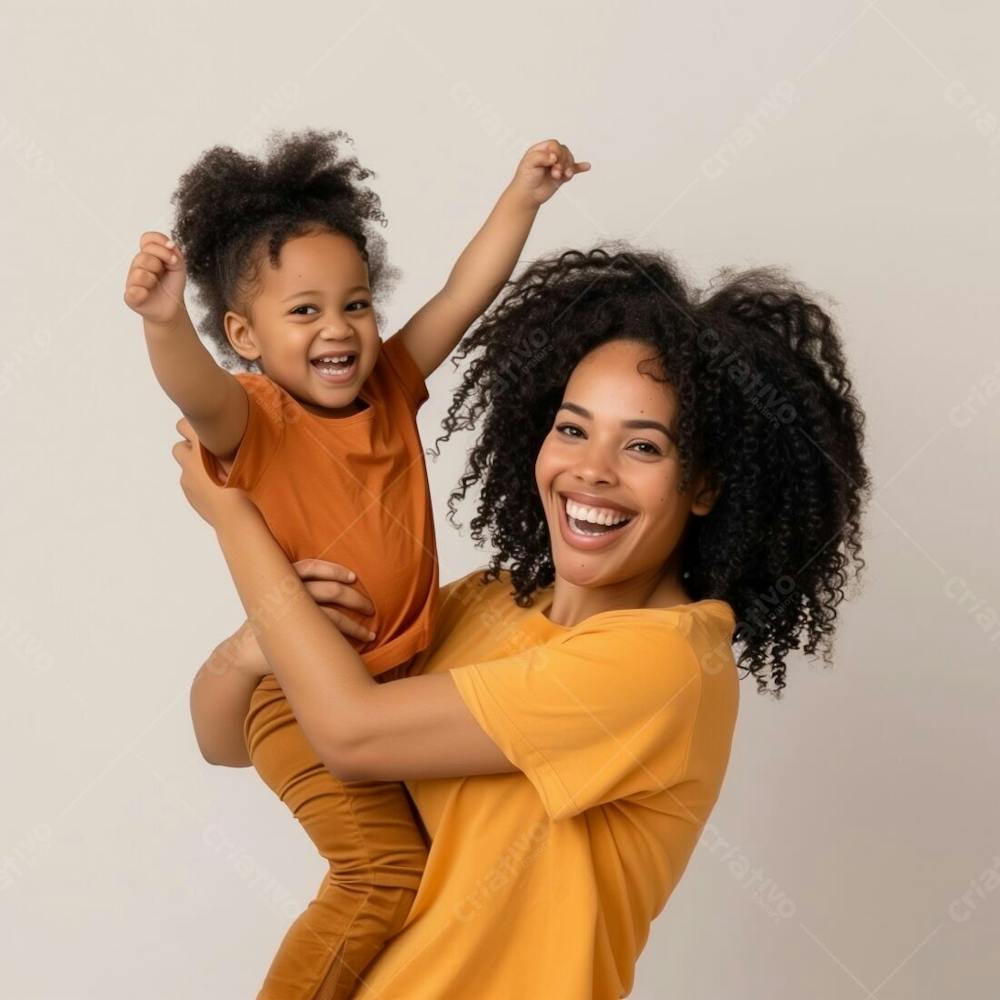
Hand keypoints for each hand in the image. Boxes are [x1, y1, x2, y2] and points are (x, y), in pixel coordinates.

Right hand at [124, 230, 187, 324]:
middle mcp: (136, 265)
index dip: (160, 243)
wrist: (173, 306)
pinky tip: (147, 294)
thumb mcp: (178, 266)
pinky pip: (134, 291)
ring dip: (153, 279)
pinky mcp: (130, 296)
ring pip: (140, 273)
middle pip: (144, 256)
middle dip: (160, 264)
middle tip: (163, 274)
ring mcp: (132, 280)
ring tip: (156, 285)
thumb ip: (175, 253)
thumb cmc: (172, 284)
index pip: (147, 239)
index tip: (172, 254)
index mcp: (147, 254)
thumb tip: (170, 245)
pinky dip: (143, 292)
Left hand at [171, 416, 251, 526]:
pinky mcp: (189, 493)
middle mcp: (189, 461)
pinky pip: (189, 479)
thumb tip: (234, 425)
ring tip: (214, 467)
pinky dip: (198, 477)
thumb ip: (234, 440)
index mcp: (202, 447)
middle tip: (212, 449)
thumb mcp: (244, 457)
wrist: (238, 521)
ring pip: (184, 463)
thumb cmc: (245, 488)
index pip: (184, 424)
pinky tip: (216, 484)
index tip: (209, 427)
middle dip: (191, 445)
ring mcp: (187, 479)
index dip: (195, 423)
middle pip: (180, 444)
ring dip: (194, 461)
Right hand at [222, 560, 376, 679]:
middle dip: (355, 598)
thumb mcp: (278, 599)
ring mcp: (289, 618)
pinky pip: (326, 636)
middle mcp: (286, 596)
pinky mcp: (292, 639)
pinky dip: (344, 640)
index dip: (334, 570)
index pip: (311, 567)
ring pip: (332, 615)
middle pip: (329, 590)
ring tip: (370, 634)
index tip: (353, 578)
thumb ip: (298, 589)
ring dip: (355, 625)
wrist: (243, 654)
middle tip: (370, 608)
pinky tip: (356, 646)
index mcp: (282, 581)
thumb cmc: (268, 624)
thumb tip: (330, 585)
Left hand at [508, 139, 589, 207]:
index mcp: (541, 150)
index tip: (552, 161)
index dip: (556, 152)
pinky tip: (587, 166)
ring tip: (564, 176)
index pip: (554, 145)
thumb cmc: (525, 179)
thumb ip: (541, 156)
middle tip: (555, 173)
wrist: (527, 196)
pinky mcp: (562, 176)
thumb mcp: (529, 164)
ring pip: (569, 160)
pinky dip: (580, 168)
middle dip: (562, 162)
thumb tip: (553, 156)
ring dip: (569, 167)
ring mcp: (557, 166)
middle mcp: (550, 156)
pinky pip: (573, 169)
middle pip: (564, 151)